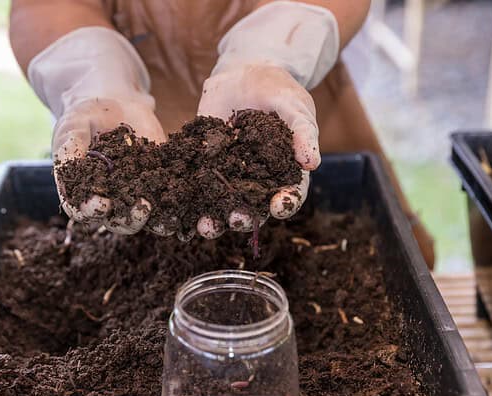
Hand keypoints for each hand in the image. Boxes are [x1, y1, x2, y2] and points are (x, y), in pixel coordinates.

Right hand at [52, 97, 165, 233]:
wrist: (112, 103)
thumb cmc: (84, 117)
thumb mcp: (71, 128)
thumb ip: (69, 150)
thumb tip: (70, 171)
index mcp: (83, 193)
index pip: (83, 210)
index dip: (91, 210)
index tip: (101, 203)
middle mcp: (109, 200)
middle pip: (117, 221)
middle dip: (129, 218)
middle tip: (141, 208)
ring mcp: (134, 193)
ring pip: (144, 217)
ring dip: (155, 220)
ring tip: (166, 216)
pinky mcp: (157, 183)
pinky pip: (166, 199)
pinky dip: (176, 203)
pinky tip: (184, 199)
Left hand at [195, 64, 317, 238]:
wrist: (243, 74)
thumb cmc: (278, 91)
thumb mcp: (293, 105)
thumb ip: (302, 131)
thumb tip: (312, 163)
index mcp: (284, 172)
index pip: (289, 195)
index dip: (286, 204)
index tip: (279, 206)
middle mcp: (257, 182)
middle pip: (252, 209)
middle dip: (244, 218)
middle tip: (237, 219)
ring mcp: (229, 176)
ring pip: (222, 206)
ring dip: (214, 220)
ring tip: (206, 225)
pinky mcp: (204, 166)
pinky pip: (196, 187)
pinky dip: (188, 197)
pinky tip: (179, 201)